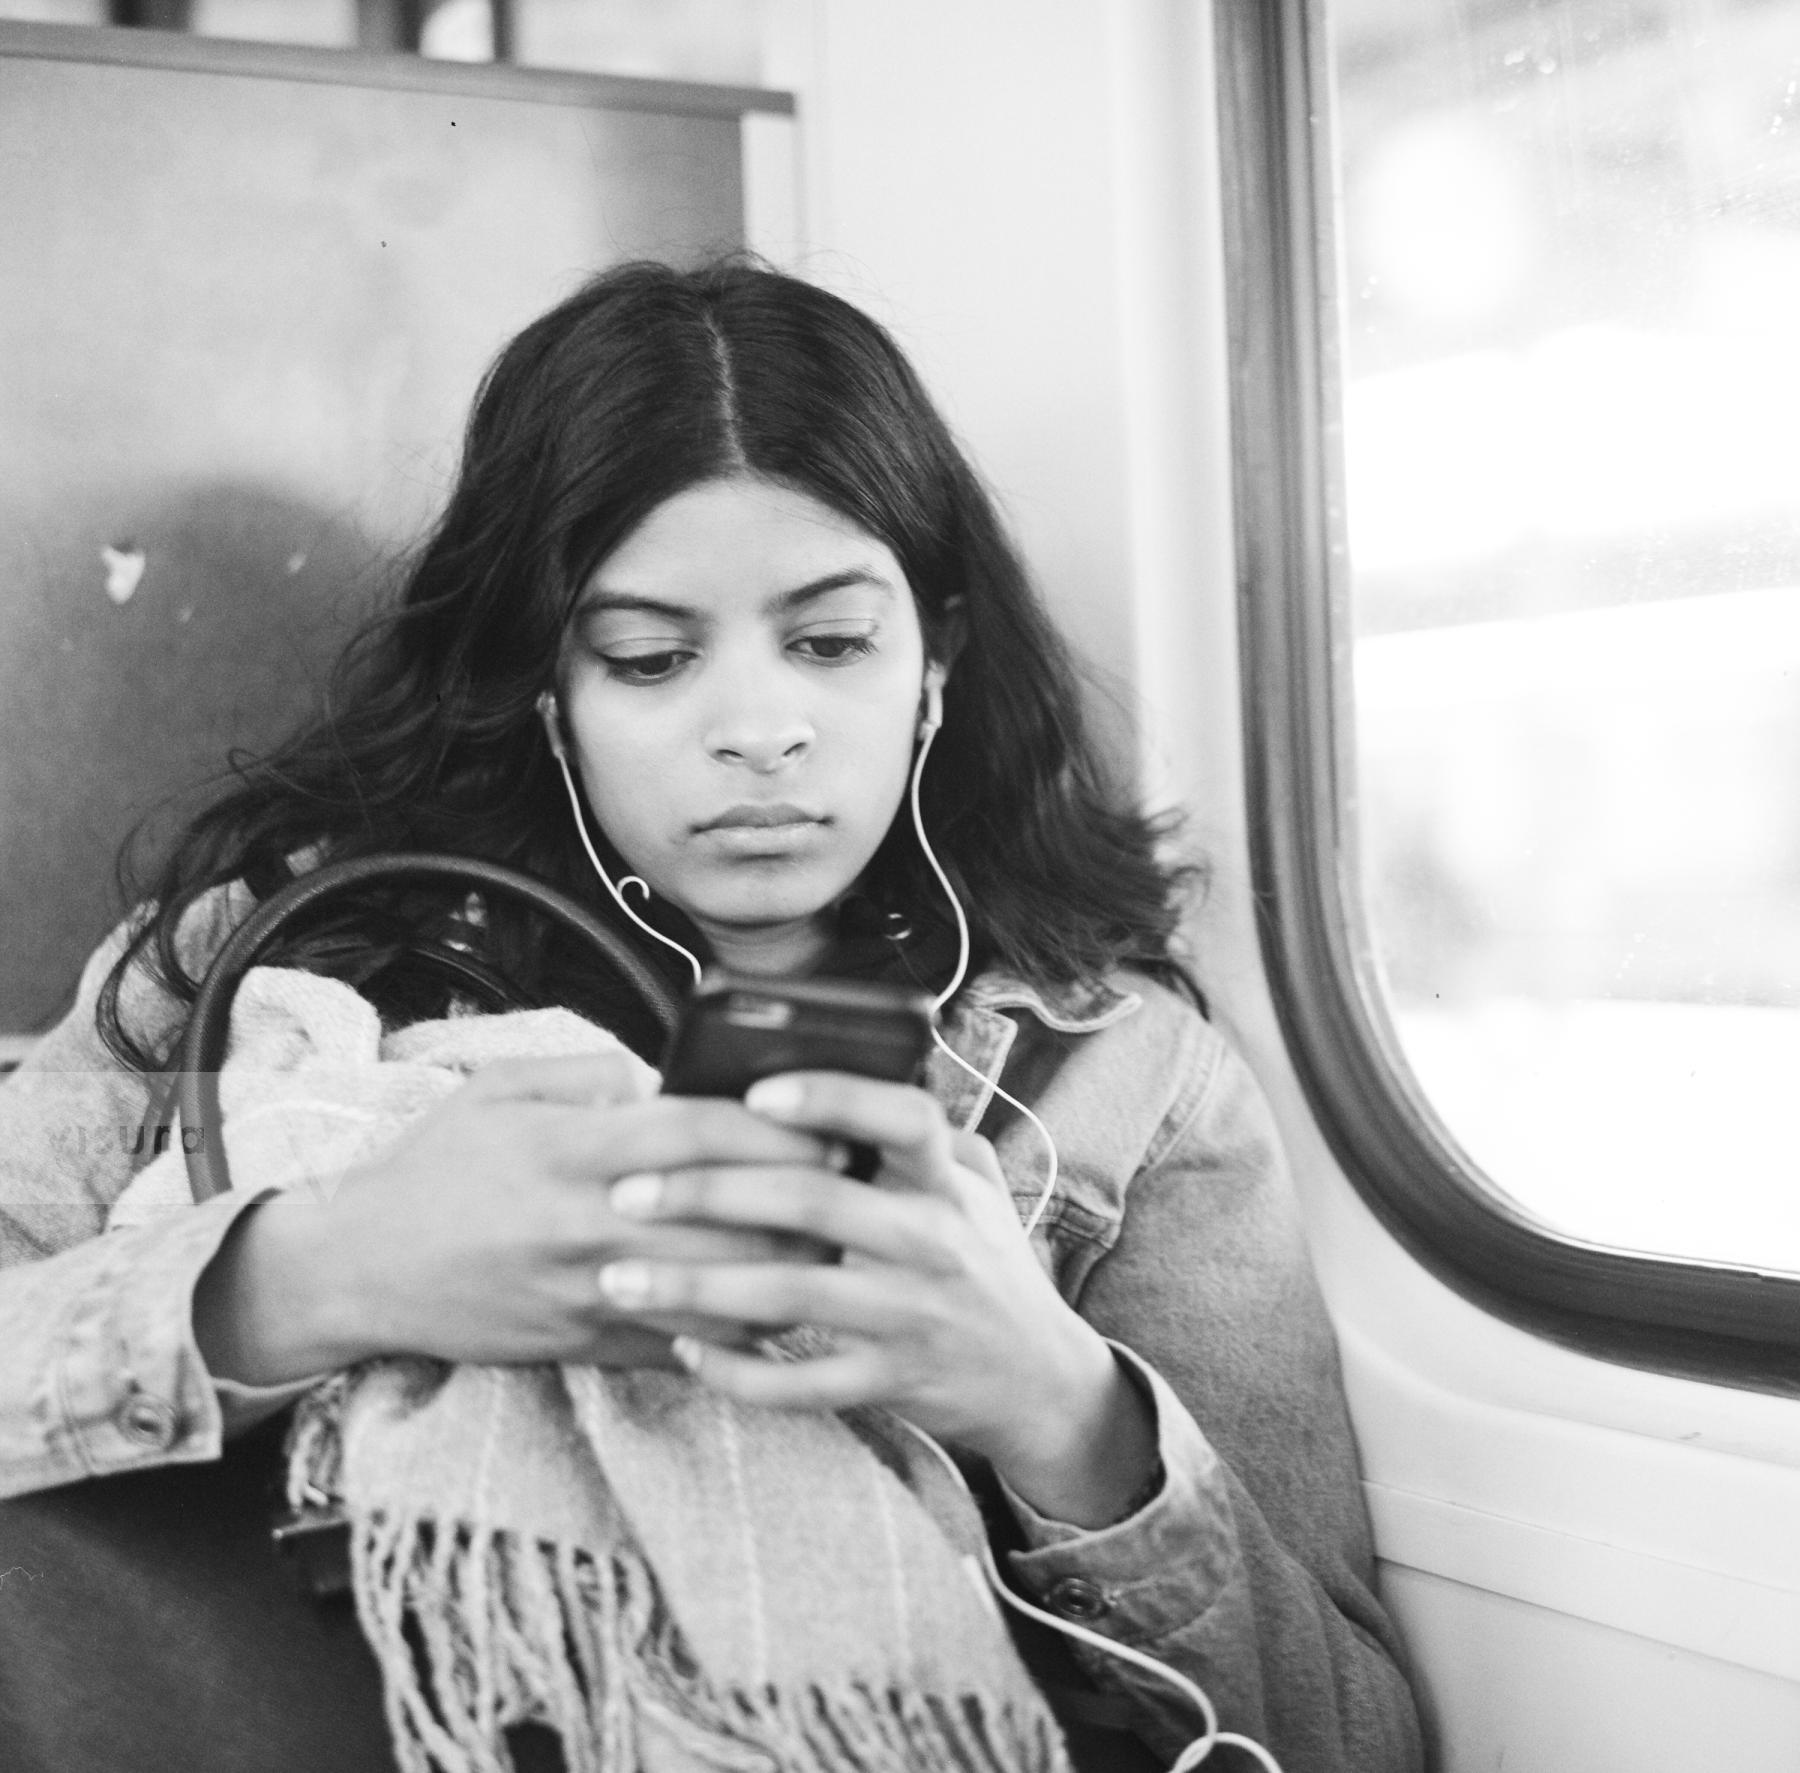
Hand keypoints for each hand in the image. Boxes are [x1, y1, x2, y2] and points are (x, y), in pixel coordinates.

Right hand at [193, 1053, 841, 1385]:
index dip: (773, 1128)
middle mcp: (586, 1225)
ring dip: (785, 1272)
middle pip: (725, 1216)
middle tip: (857, 1185)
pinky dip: (737, 1329)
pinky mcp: (582, 1345)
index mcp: (570, 1151)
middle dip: (802, 1202)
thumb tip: (662, 1076)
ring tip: (834, 1246)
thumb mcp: (496, 1089)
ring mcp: (586, 1294)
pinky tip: (778, 1307)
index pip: (696, 1135)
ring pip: (716, 1290)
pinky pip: (681, 1346)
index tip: (828, 1121)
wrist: (358, 1271)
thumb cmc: (433, 1169)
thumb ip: (586, 1072)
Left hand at [596, 1071, 1158, 1526]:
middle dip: (707, 1193)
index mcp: (944, 1180)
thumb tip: (829, 1071)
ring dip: (693, 1286)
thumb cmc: (985, 1262)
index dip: (827, 1099)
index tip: (753, 1094)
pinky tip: (684, 1350)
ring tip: (619, 1277)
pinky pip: (799, 1381)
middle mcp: (930, 1240)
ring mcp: (910, 1316)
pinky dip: (735, 1370)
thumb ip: (918, 1136)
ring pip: (787, 1296)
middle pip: (810, 1202)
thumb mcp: (976, 1186)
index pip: (897, 1117)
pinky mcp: (890, 1381)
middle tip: (627, 1190)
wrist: (1040, 1380)